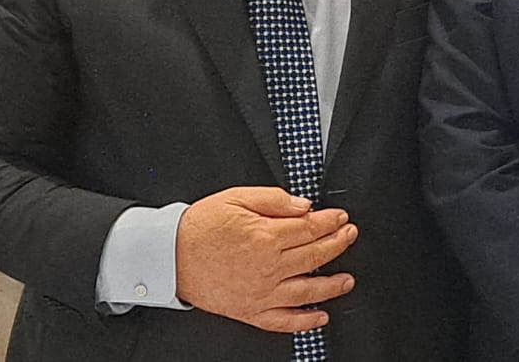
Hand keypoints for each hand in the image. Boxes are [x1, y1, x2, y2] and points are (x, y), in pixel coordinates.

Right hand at [174, 186, 357, 331]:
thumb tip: (303, 205)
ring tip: (347, 280)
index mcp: (266, 237)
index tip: (341, 218)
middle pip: (314, 255)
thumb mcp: (236, 197)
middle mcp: (268, 267)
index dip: (330, 222)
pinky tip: (319, 316)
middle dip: (338, 244)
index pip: (310, 228)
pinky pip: (283, 320)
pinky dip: (304, 321)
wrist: (170, 255)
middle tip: (349, 236)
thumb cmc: (200, 227)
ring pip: (307, 290)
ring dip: (331, 285)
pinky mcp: (250, 311)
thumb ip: (274, 199)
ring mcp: (261, 292)